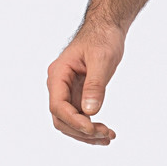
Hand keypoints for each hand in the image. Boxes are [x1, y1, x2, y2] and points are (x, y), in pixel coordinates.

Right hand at [47, 22, 124, 144]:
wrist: (108, 28)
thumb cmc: (103, 38)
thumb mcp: (102, 59)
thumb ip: (95, 85)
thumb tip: (90, 112)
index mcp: (58, 74)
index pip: (58, 106)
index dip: (74, 121)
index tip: (93, 129)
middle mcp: (59, 85)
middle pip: (61, 118)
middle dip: (81, 131)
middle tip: (106, 135)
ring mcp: (68, 91)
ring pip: (70, 121)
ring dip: (87, 133)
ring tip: (109, 137)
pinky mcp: (78, 95)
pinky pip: (80, 117)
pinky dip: (91, 127)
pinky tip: (106, 133)